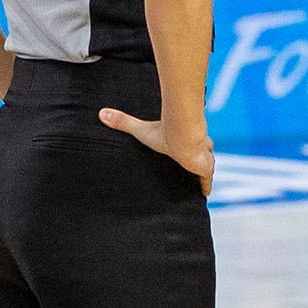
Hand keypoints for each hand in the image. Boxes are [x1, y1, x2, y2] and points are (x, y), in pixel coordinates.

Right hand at [99, 109, 215, 195]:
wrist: (182, 137)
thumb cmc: (163, 133)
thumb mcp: (141, 130)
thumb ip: (123, 122)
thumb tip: (101, 113)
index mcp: (181, 140)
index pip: (187, 143)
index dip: (187, 147)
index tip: (185, 152)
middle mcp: (194, 148)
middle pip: (201, 151)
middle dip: (199, 156)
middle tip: (193, 165)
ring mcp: (202, 159)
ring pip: (207, 163)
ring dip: (204, 168)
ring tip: (199, 181)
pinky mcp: (206, 169)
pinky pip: (206, 182)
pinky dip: (206, 187)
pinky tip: (204, 194)